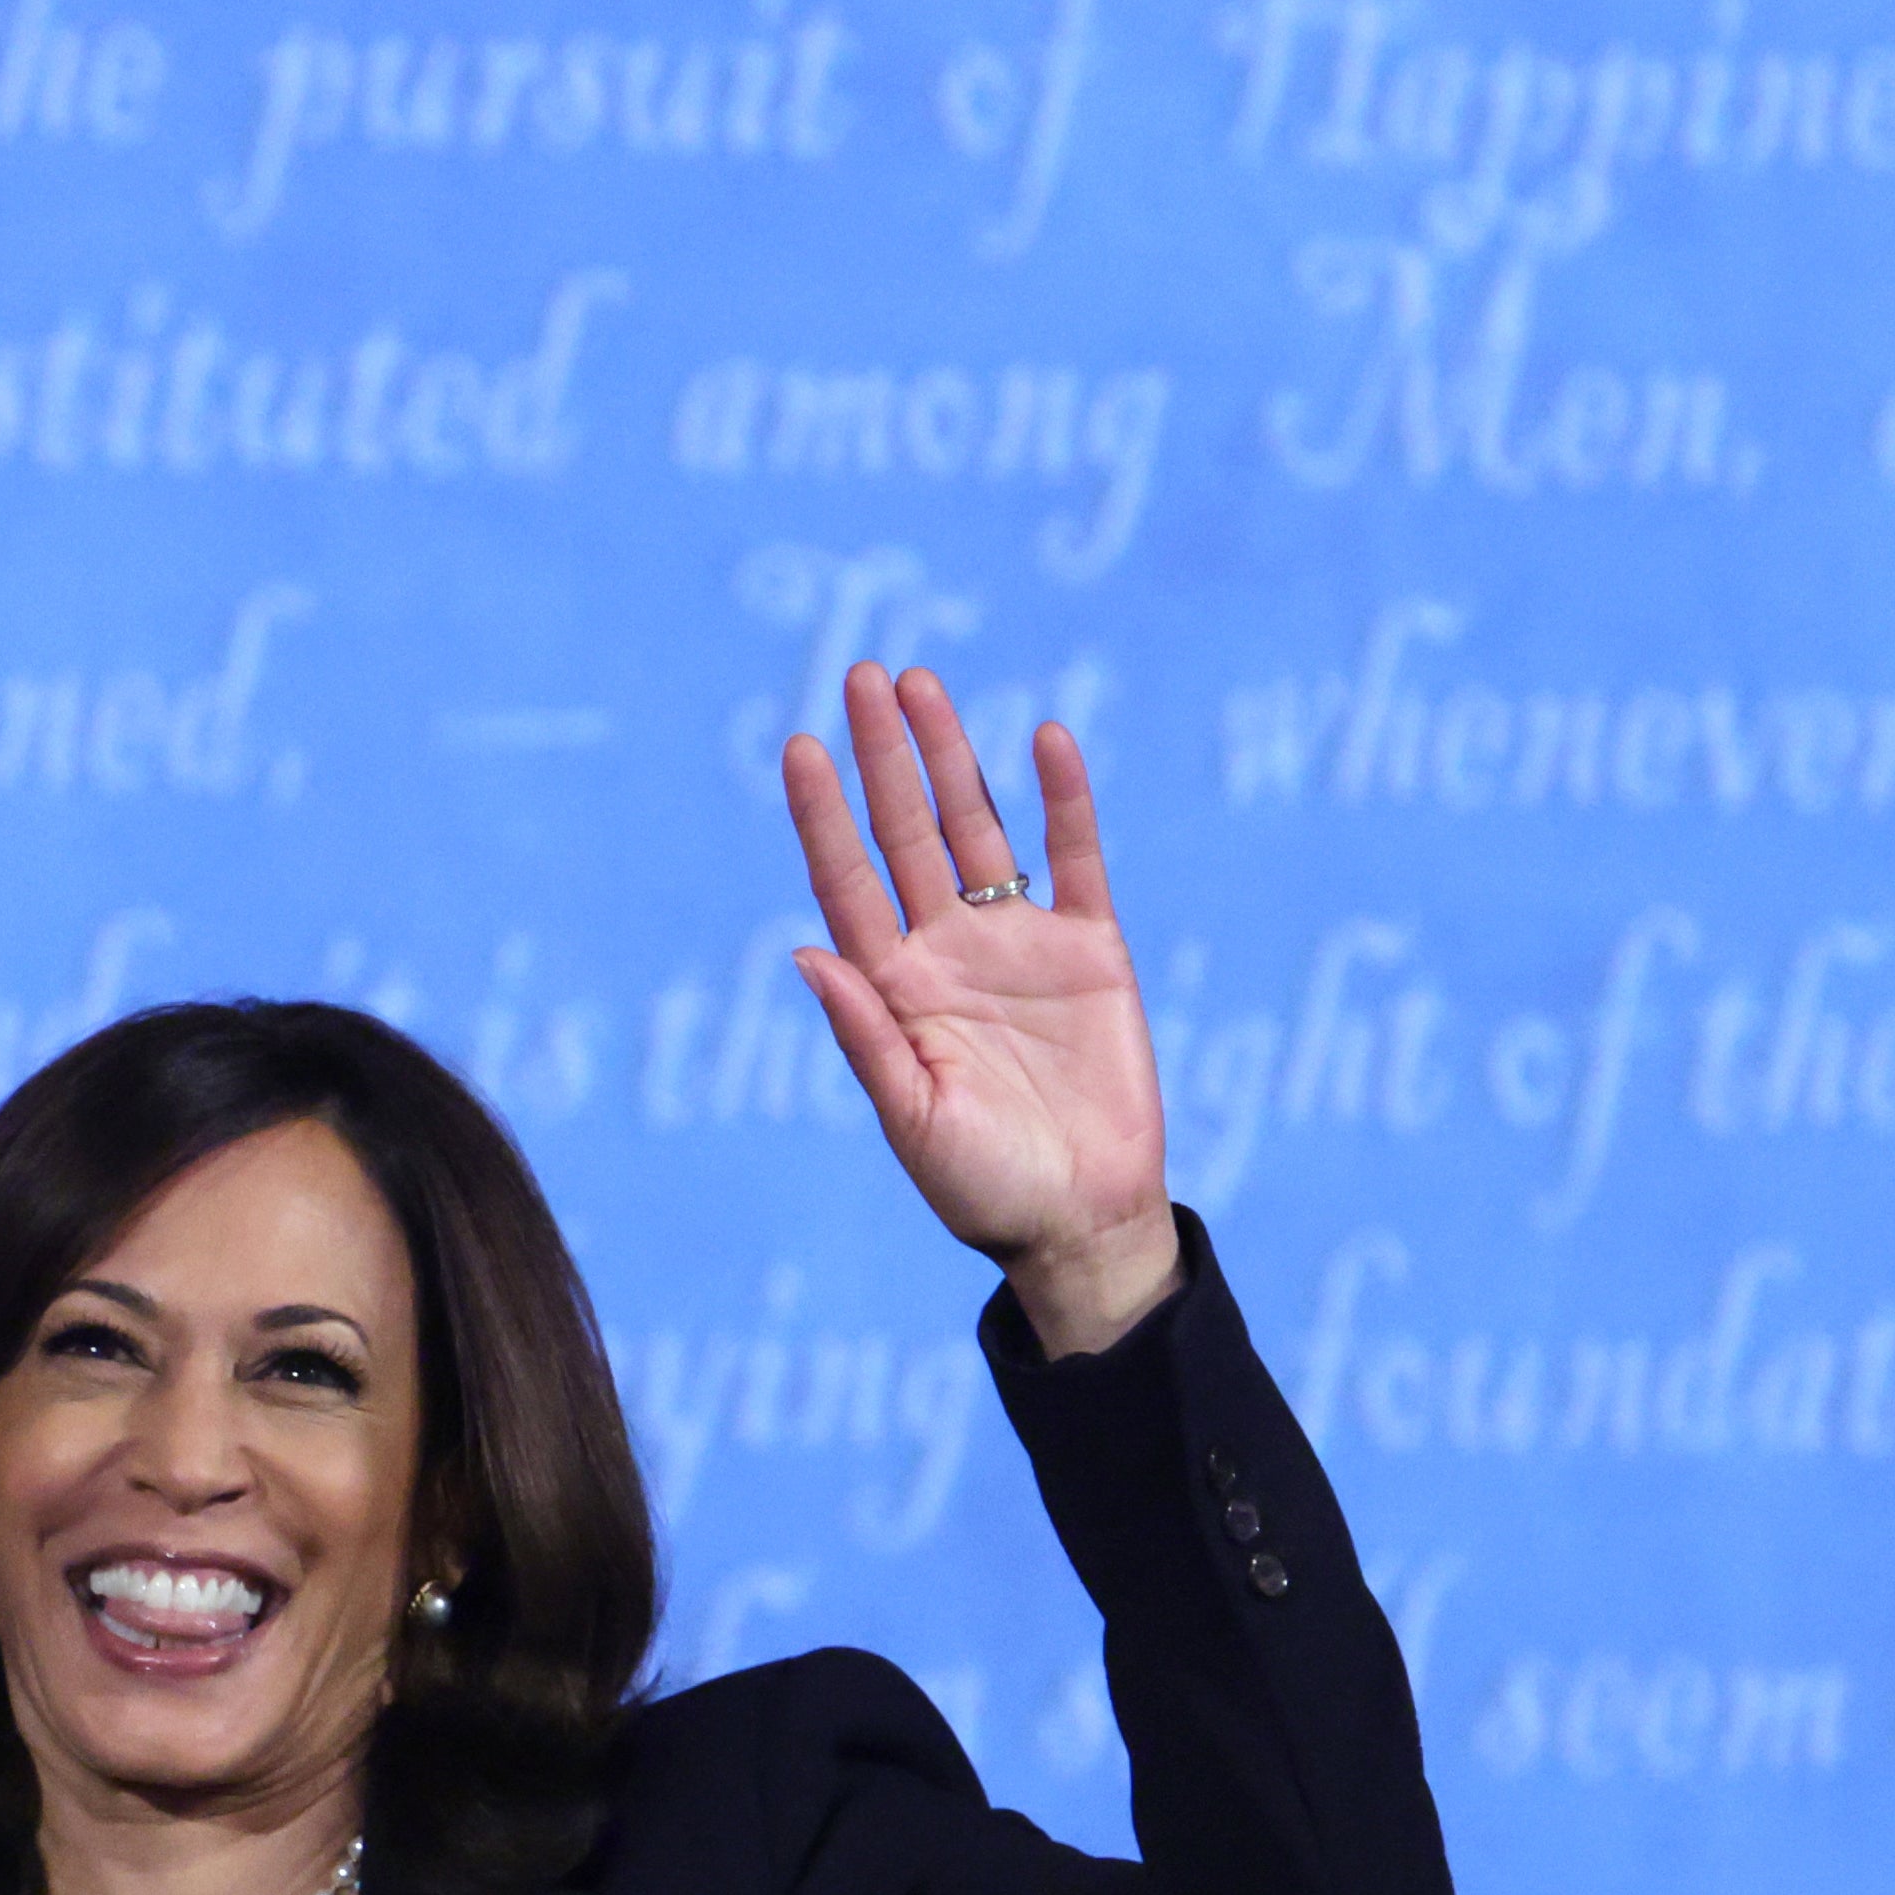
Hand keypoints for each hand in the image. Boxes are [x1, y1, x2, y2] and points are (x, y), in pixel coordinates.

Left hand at [778, 664, 1180, 1359]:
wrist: (1080, 1220)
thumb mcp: (912, 1118)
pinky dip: (1063, 801)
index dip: (825, 815)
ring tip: (922, 683)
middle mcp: (947, 952)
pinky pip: (1077, 859)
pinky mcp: (1092, 951)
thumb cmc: (983, 1188)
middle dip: (884, 758)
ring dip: (952, 758)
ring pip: (979, 828)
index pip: (849, 881)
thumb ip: (865, 1035)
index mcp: (894, 990)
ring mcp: (1019, 944)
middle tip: (863, 674)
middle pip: (908, 833)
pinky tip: (1045, 739)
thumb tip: (805, 952)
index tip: (801, 747)